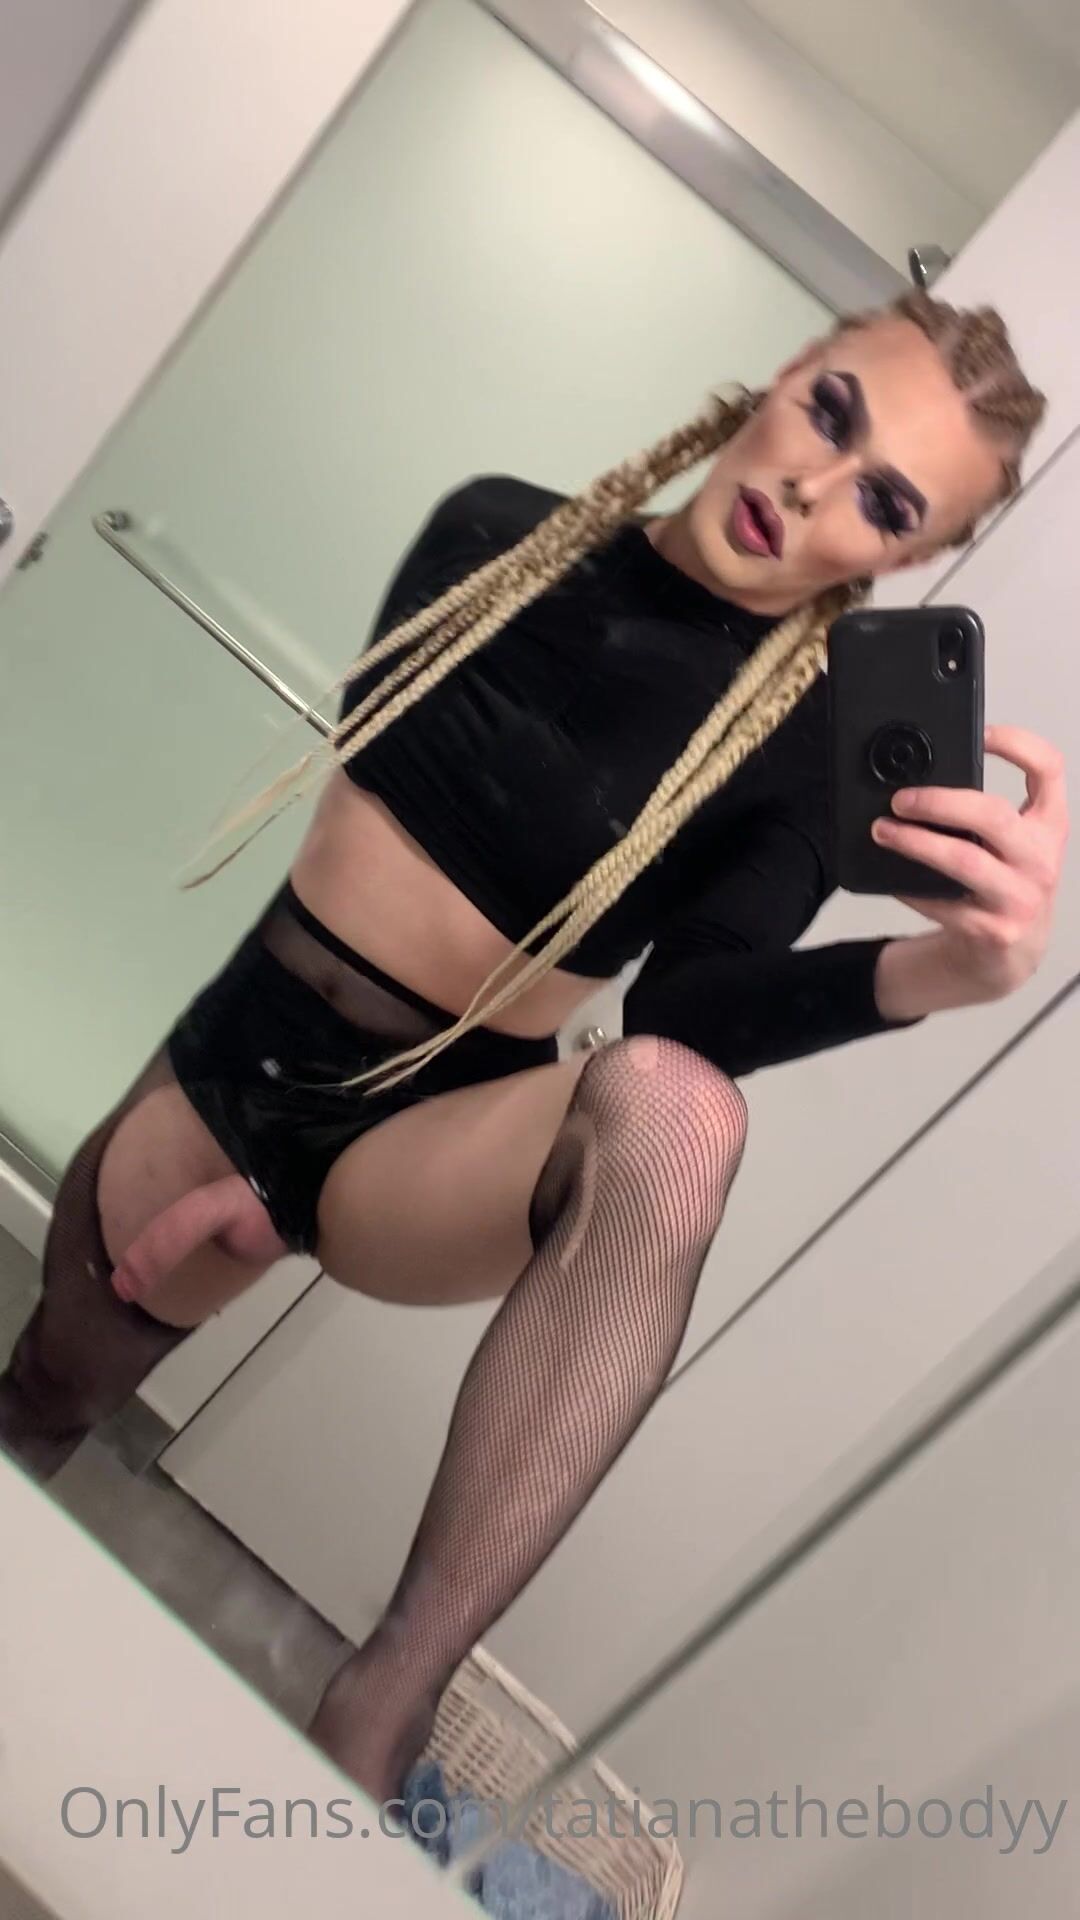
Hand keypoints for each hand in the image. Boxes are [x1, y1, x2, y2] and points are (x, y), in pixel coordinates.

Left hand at [872, 726, 1068, 1020]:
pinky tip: (891, 874)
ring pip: (963, 861)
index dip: (1019, 744)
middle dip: (940, 802)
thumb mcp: (1014, 844)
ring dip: (915, 843)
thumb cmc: (1005, 885)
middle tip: (902, 799)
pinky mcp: (992, 930)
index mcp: (1048, 826)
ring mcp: (1019, 898)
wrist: (1011, 954)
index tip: (982, 733)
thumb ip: (985, 813)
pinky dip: (910, 886)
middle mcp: (1041, 859)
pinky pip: (942, 902)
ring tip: (883, 830)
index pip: (1050, 770)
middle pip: (992, 816)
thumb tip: (922, 781)